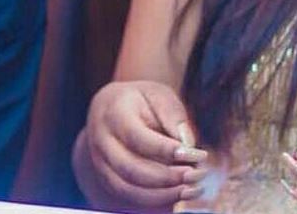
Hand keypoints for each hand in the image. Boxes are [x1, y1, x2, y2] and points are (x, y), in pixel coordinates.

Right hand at [74, 80, 208, 210]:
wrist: (112, 106)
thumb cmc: (140, 100)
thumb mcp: (159, 94)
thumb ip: (173, 115)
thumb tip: (187, 145)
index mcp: (113, 113)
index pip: (138, 138)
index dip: (167, 150)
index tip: (197, 154)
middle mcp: (100, 141)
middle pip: (131, 169)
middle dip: (167, 177)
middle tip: (196, 175)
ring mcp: (100, 163)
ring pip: (127, 189)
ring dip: (162, 195)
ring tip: (191, 189)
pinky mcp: (106, 179)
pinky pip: (128, 199)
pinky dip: (154, 202)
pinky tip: (178, 195)